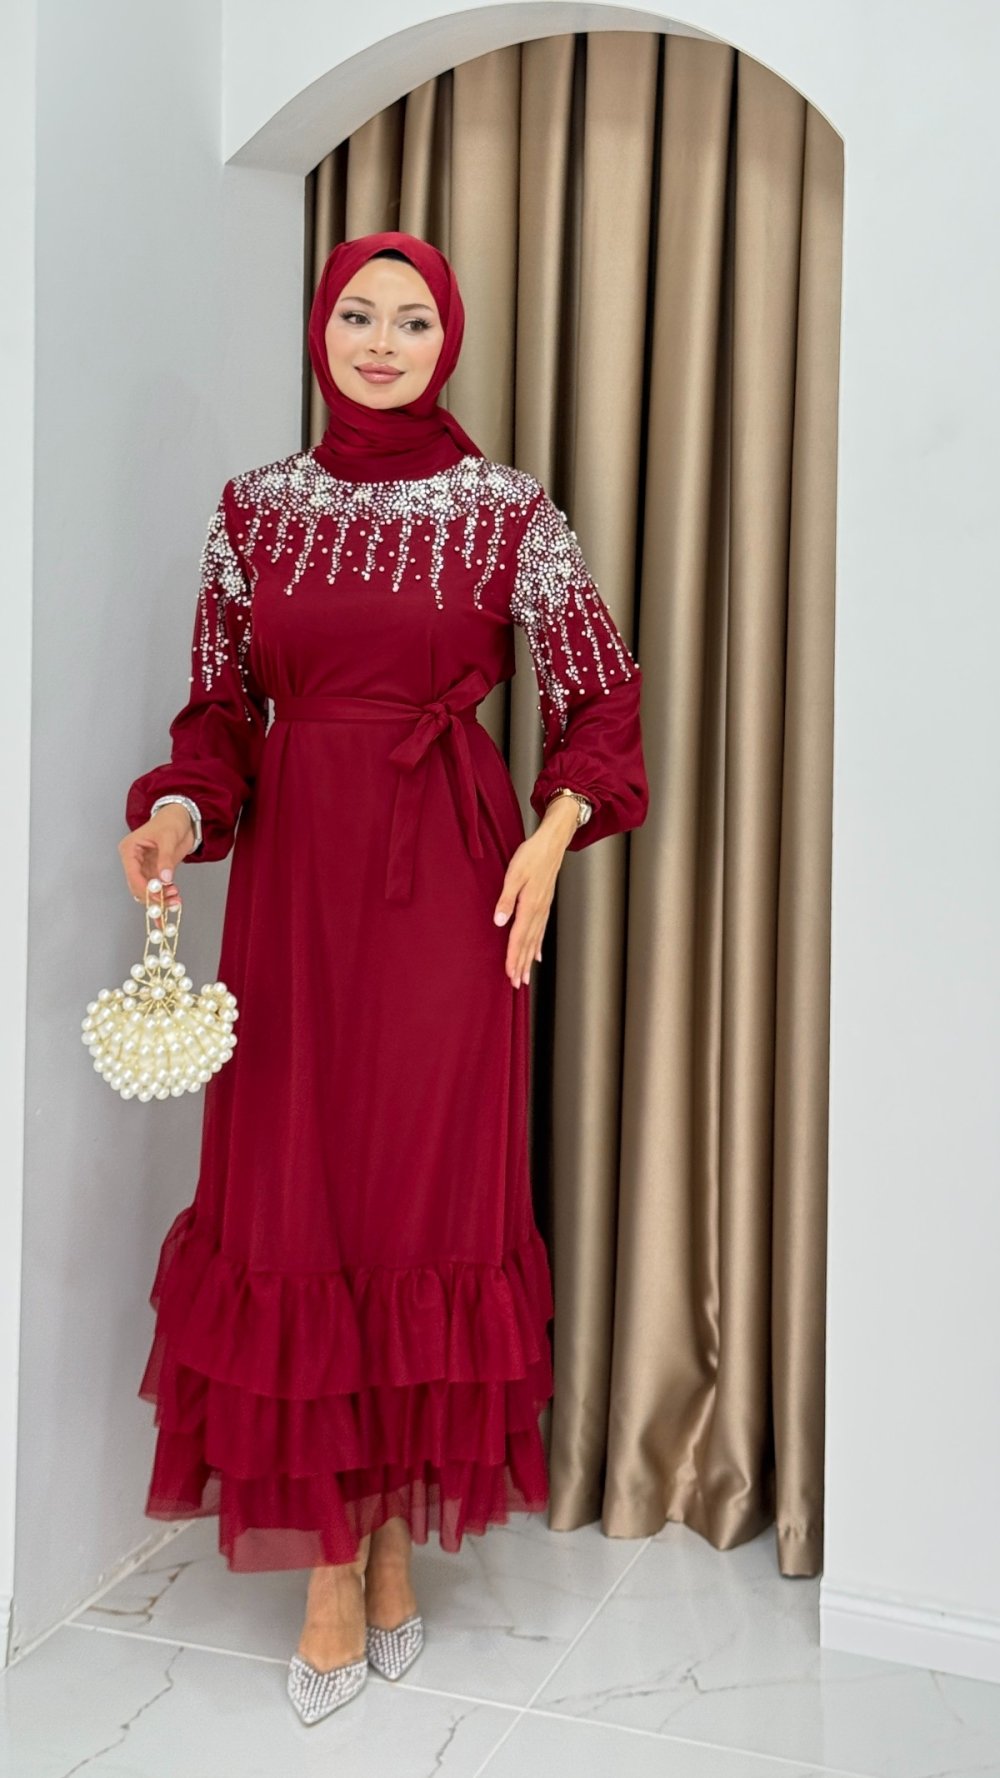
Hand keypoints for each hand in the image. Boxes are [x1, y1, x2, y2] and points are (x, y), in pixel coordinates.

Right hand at [118, 808, 193, 909]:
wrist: (182, 817)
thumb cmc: (171, 821)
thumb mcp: (168, 838)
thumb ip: (166, 859)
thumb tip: (165, 878)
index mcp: (130, 849)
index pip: (132, 874)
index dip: (144, 888)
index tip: (157, 897)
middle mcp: (134, 860)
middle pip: (137, 885)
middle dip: (152, 896)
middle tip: (168, 902)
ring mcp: (144, 867)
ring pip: (147, 889)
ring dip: (160, 898)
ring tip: (175, 899)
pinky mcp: (155, 870)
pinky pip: (157, 887)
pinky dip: (165, 894)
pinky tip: (175, 897)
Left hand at [493, 797, 578, 986]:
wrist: (552, 842)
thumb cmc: (532, 855)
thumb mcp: (514, 874)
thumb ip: (506, 900)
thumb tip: (499, 922)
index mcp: (529, 906)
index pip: (518, 938)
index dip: (512, 958)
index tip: (509, 975)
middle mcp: (538, 911)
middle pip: (528, 944)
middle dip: (522, 965)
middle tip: (518, 984)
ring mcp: (544, 909)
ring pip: (535, 940)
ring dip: (529, 959)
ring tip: (526, 976)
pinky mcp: (545, 904)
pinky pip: (542, 930)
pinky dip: (538, 945)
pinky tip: (537, 955)